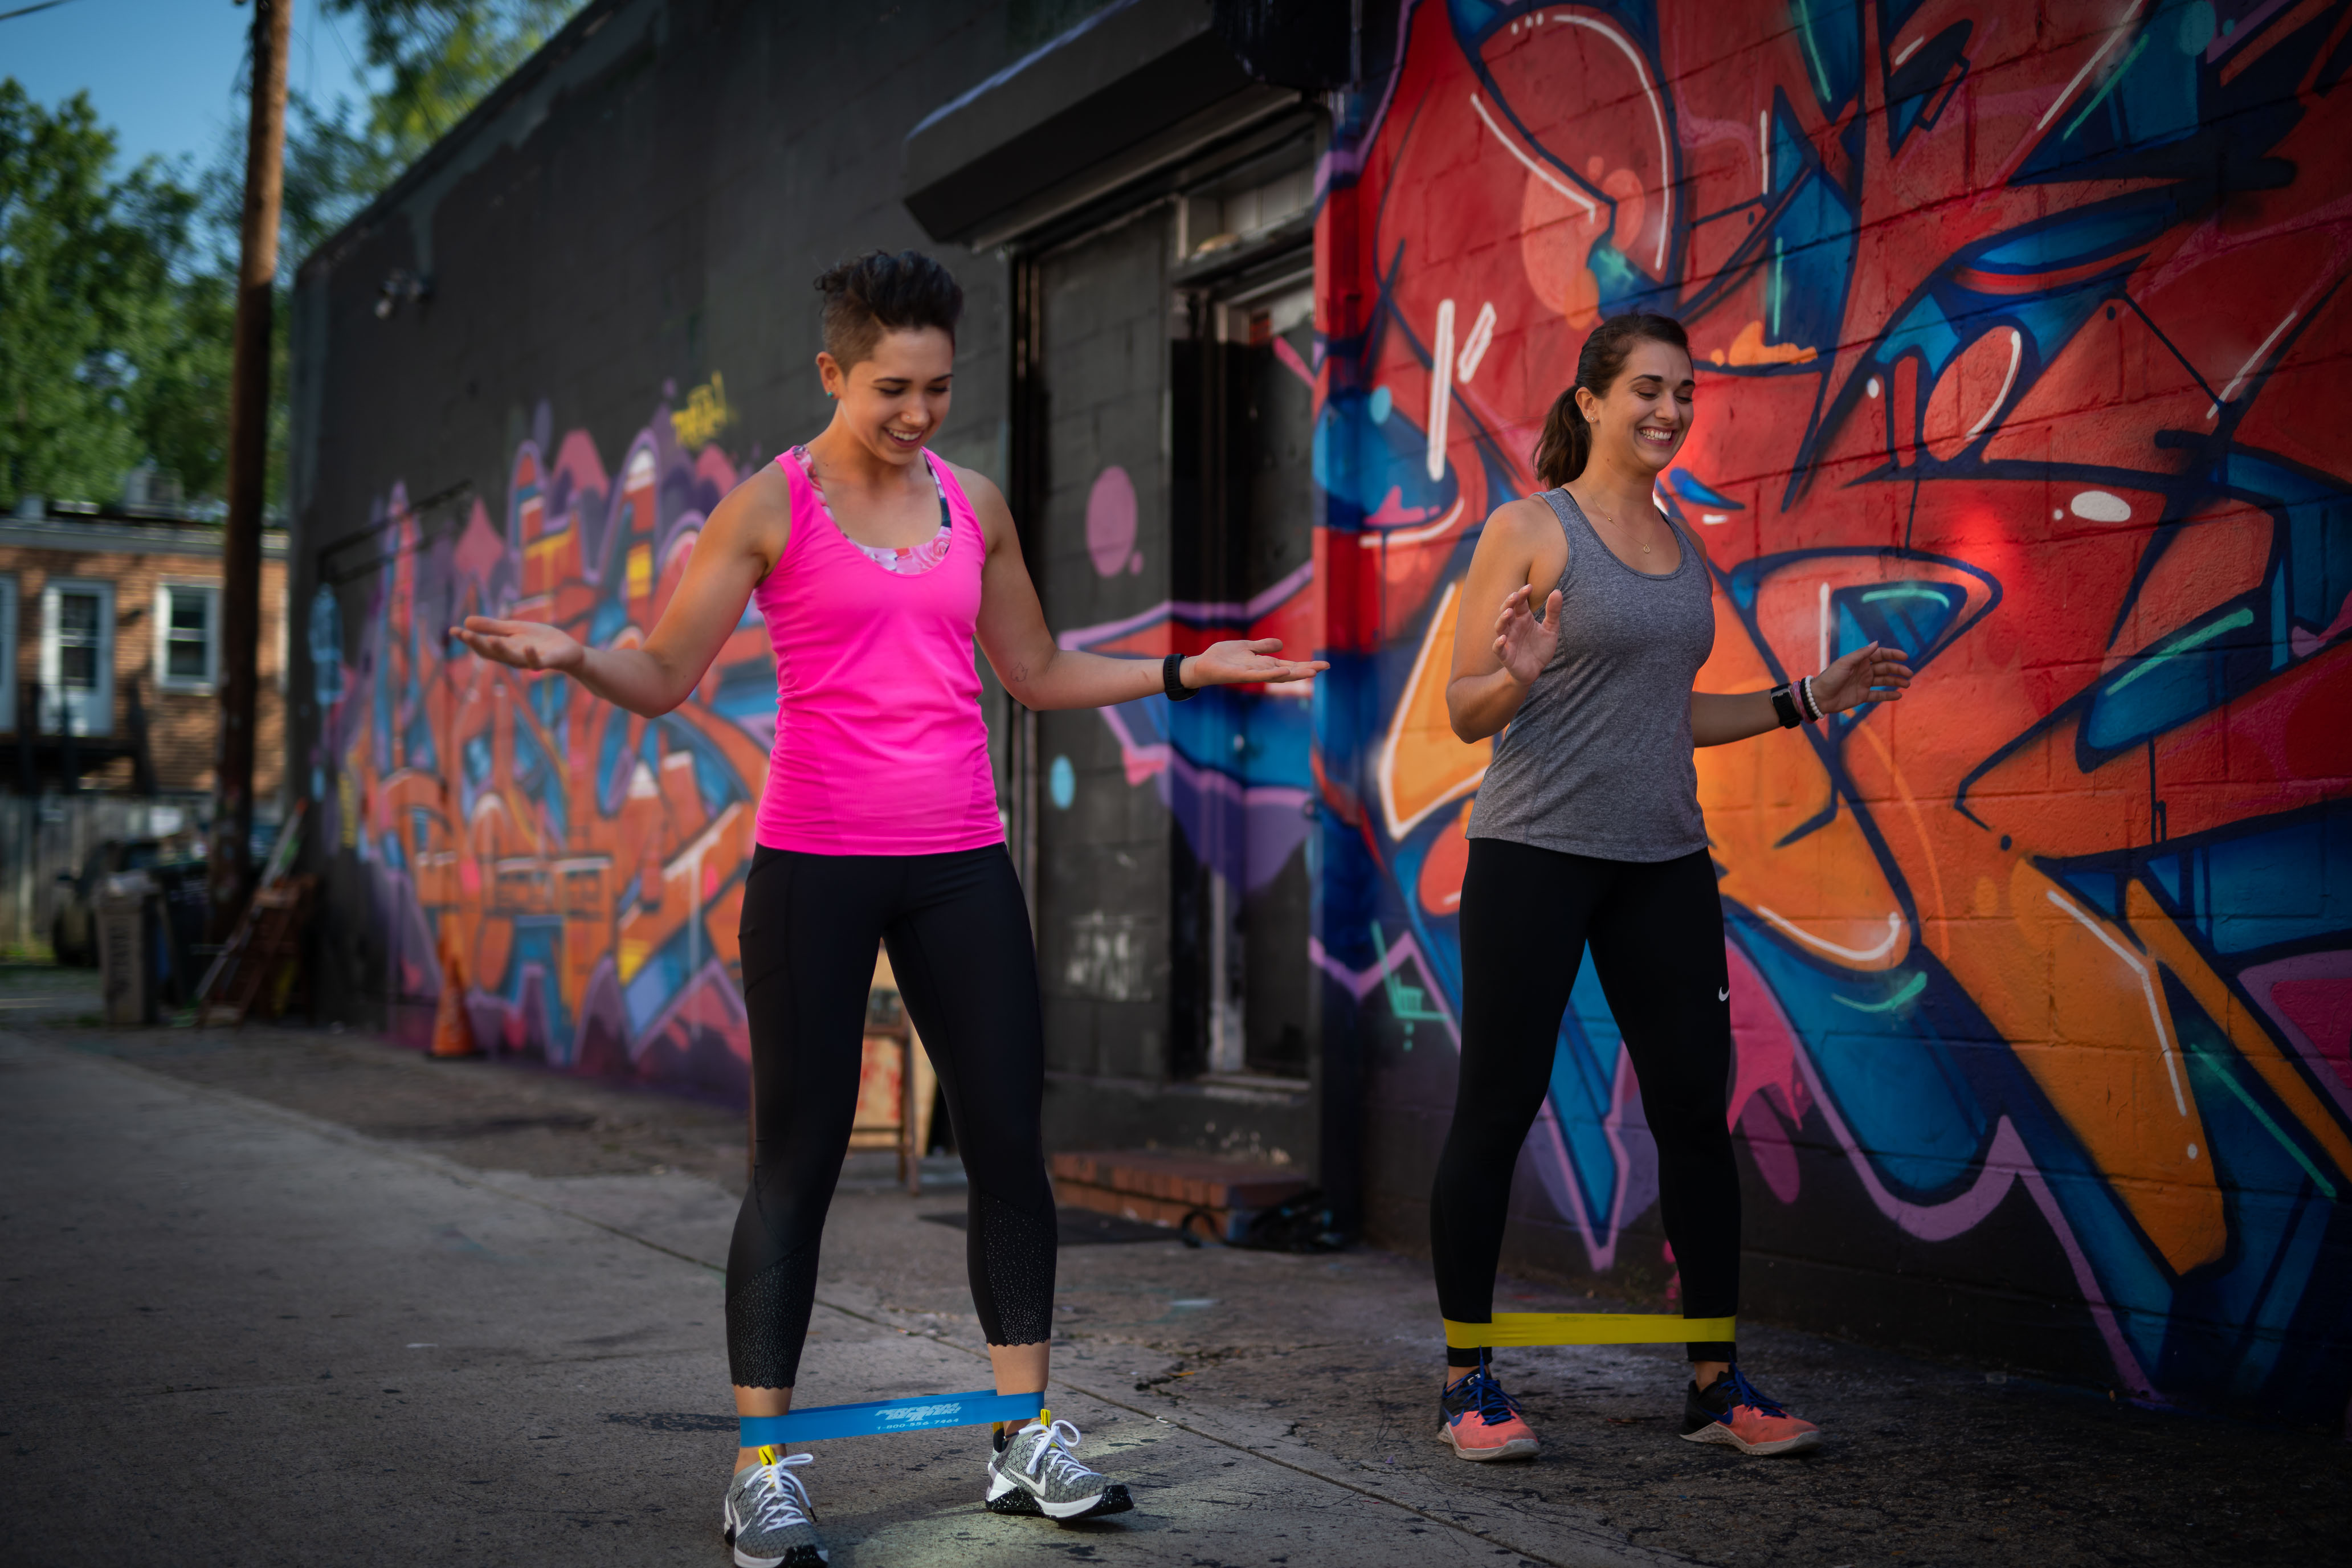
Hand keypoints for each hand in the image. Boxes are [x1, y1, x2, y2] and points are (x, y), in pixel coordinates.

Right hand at [451, 615, 584, 673]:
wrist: (569, 651)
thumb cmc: (541, 640)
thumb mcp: (515, 629)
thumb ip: (493, 627)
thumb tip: (466, 621)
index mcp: (505, 648)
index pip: (483, 645)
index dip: (469, 639)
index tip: (453, 630)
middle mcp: (514, 657)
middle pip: (493, 653)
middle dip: (478, 643)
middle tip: (464, 633)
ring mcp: (530, 661)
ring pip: (512, 658)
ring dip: (501, 650)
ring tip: (491, 639)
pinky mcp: (548, 662)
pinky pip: (538, 662)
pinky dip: (532, 655)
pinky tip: (527, 646)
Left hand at [1179, 638, 1329, 688]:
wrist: (1202, 665)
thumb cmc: (1223, 657)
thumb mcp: (1247, 647)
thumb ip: (1263, 646)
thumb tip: (1281, 645)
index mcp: (1264, 664)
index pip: (1290, 665)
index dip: (1306, 665)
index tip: (1323, 665)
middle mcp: (1261, 671)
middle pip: (1288, 671)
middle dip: (1306, 670)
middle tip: (1324, 667)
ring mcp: (1252, 674)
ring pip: (1277, 675)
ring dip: (1294, 673)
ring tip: (1311, 672)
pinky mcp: (1240, 675)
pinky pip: (1258, 675)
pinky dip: (1271, 674)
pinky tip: (1283, 671)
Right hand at [1493, 584, 1560, 685]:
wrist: (1535, 670)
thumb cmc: (1540, 648)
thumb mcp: (1551, 629)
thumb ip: (1553, 612)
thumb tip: (1557, 591)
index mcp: (1523, 619)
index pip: (1520, 603)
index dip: (1523, 594)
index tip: (1530, 587)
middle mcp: (1513, 627)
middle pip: (1506, 611)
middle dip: (1509, 603)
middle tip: (1515, 596)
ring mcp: (1508, 641)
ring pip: (1500, 627)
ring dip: (1502, 619)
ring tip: (1508, 612)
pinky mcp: (1506, 656)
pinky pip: (1498, 649)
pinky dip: (1498, 643)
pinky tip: (1502, 639)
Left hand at [1809, 639, 1912, 714]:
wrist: (1819, 697)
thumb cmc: (1830, 677)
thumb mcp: (1845, 663)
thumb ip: (1861, 654)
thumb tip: (1876, 643)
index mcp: (1860, 661)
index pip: (1880, 655)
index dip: (1893, 655)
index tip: (1905, 657)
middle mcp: (1864, 671)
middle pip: (1885, 668)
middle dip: (1898, 669)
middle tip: (1909, 673)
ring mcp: (1864, 683)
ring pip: (1884, 681)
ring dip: (1896, 681)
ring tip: (1908, 684)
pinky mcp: (1862, 696)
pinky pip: (1878, 695)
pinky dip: (1888, 695)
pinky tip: (1899, 695)